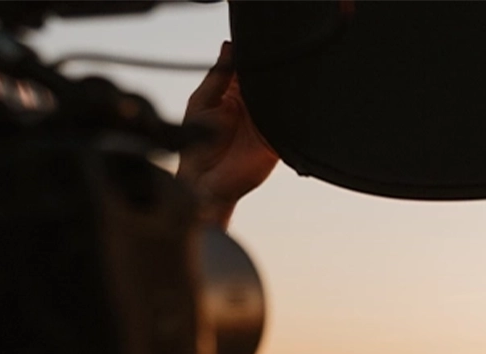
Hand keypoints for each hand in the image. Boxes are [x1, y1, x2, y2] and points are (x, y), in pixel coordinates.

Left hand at [176, 41, 279, 229]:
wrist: (206, 183)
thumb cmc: (197, 147)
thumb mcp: (202, 102)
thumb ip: (217, 76)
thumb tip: (229, 46)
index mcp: (235, 92)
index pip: (247, 66)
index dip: (251, 52)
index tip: (253, 38)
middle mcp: (254, 105)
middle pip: (266, 78)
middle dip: (267, 66)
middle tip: (265, 55)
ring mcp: (267, 121)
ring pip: (280, 96)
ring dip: (279, 86)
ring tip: (269, 78)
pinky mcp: (278, 138)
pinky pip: (287, 120)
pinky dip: (288, 110)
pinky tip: (277, 101)